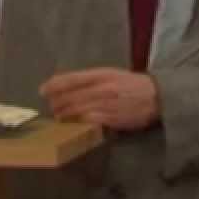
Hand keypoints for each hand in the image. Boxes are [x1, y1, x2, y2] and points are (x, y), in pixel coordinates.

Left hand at [39, 67, 160, 131]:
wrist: (156, 96)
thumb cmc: (130, 84)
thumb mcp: (109, 74)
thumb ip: (88, 79)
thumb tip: (65, 83)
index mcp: (100, 74)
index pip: (70, 79)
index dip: (53, 85)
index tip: (42, 90)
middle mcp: (101, 87)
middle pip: (70, 96)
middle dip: (56, 102)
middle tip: (50, 107)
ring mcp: (106, 103)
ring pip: (77, 109)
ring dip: (64, 114)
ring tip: (59, 117)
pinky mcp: (112, 118)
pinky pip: (89, 120)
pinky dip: (78, 122)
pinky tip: (74, 124)